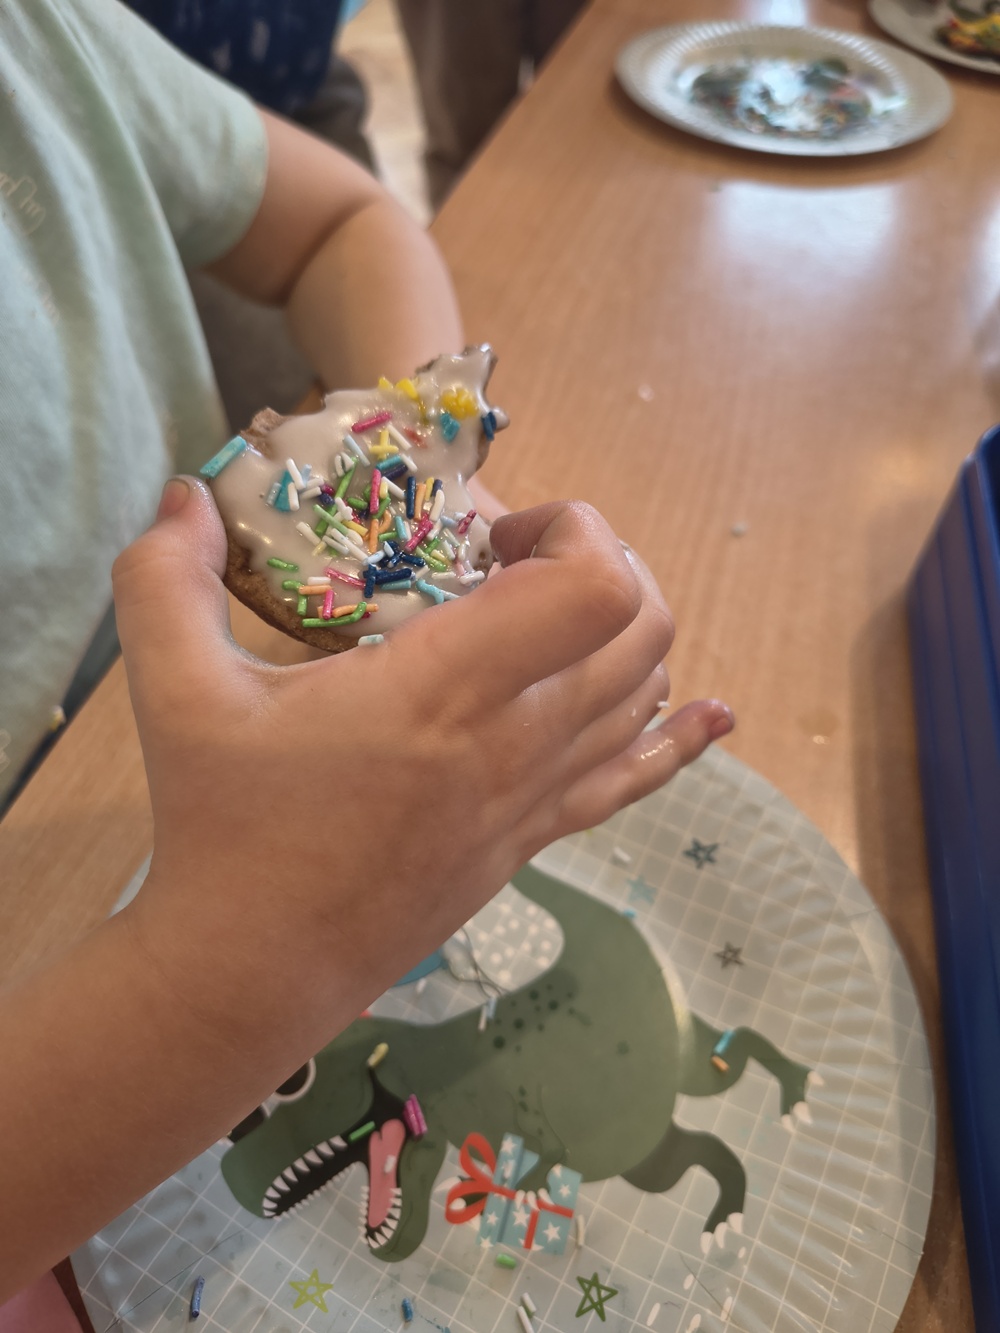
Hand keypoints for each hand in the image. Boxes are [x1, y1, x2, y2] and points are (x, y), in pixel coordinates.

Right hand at [112, 481, 732, 1040]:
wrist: (252, 972)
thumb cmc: (221, 827)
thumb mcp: (175, 693)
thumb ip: (165, 579)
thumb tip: (180, 492)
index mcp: (445, 693)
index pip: (594, 588)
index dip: (575, 529)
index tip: (496, 533)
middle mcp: (515, 744)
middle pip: (642, 625)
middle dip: (604, 559)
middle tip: (518, 559)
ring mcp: (535, 800)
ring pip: (647, 693)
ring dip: (629, 626)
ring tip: (557, 608)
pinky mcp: (531, 842)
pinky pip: (634, 784)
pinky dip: (681, 740)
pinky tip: (714, 715)